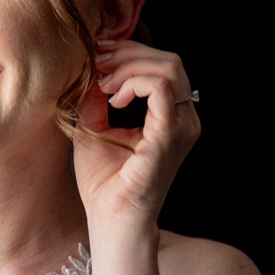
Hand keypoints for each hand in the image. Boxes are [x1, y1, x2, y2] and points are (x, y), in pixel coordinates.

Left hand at [74, 38, 199, 230]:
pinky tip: (112, 98)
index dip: (129, 54)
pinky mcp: (169, 135)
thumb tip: (90, 67)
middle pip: (168, 60)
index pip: (163, 67)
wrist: (111, 221)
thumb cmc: (104, 184)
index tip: (97, 57)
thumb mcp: (93, 129)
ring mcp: (181, 127)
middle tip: (97, 62)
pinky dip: (133, 82)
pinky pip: (160, 87)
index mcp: (171, 118)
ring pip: (168, 67)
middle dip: (128, 53)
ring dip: (129, 65)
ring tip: (102, 82)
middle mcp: (184, 120)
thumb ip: (95, 99)